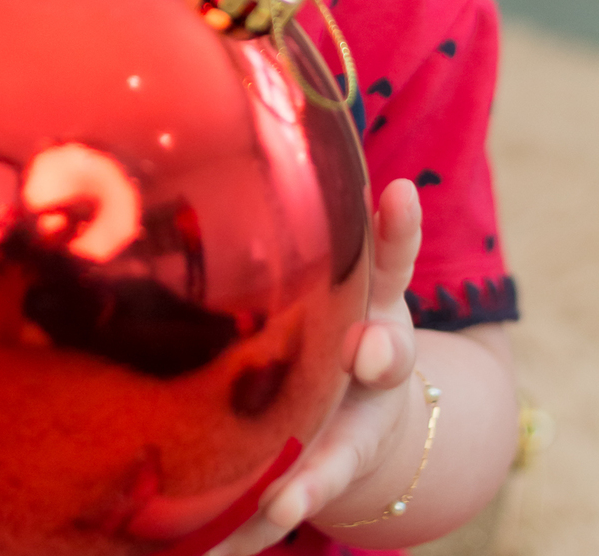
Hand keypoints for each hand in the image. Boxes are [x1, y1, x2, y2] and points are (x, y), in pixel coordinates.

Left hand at [207, 178, 422, 554]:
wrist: (362, 410)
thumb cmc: (333, 319)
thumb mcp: (336, 271)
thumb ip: (310, 215)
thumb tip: (274, 114)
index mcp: (373, 304)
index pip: (391, 257)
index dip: (399, 226)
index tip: (401, 194)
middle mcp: (373, 365)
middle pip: (386, 356)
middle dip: (379, 353)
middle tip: (368, 352)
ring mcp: (351, 428)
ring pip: (337, 457)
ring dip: (312, 478)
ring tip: (286, 501)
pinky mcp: (320, 476)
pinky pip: (292, 503)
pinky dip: (263, 526)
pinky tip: (224, 547)